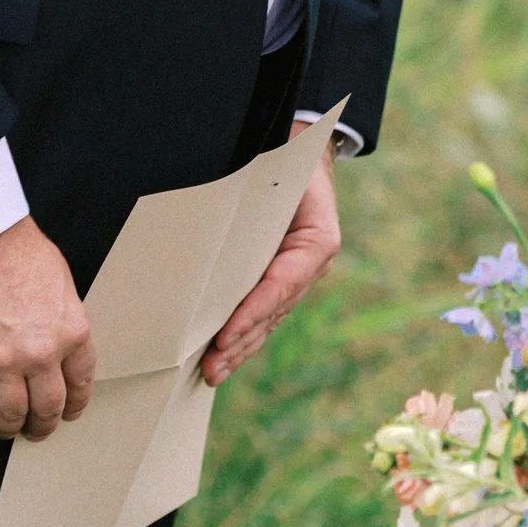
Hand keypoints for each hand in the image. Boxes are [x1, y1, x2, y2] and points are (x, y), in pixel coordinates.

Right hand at [0, 215, 94, 440]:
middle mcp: (43, 353)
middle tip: (37, 431)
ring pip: (11, 413)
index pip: (81, 380)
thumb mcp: (58, 279)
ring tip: (5, 430)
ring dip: (9, 427)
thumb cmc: (12, 245)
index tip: (69, 411)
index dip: (76, 403)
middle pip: (48, 406)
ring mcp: (3, 362)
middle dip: (44, 424)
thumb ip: (60, 316)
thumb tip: (55, 338)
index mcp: (72, 330)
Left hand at [199, 125, 341, 385]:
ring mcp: (299, 276)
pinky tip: (225, 355)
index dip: (251, 314)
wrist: (304, 153)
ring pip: (267, 319)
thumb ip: (259, 204)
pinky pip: (264, 312)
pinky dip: (244, 334)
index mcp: (317, 242)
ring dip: (240, 347)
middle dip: (240, 343)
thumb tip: (218, 229)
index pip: (280, 285)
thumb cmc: (288, 161)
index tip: (225, 336)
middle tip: (211, 368)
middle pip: (272, 312)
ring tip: (213, 373)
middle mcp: (310, 265)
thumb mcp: (279, 175)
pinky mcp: (282, 279)